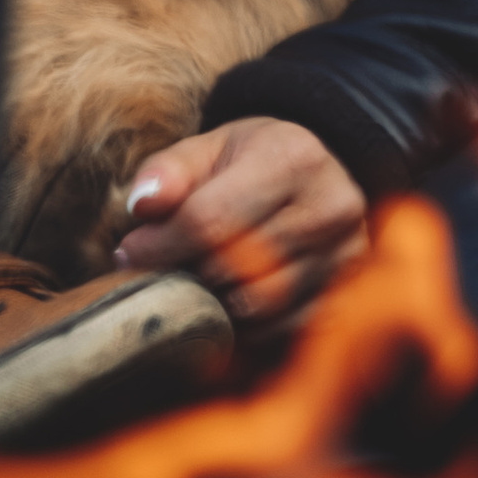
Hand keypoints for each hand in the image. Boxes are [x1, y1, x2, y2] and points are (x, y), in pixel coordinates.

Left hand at [112, 116, 368, 331]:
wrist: (327, 171)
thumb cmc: (257, 159)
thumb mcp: (212, 147)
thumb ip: (169, 170)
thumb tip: (140, 207)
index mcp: (291, 158)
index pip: (211, 219)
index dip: (160, 244)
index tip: (127, 252)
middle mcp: (329, 207)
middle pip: (236, 268)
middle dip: (186, 276)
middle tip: (159, 274)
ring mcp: (347, 256)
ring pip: (261, 306)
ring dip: (217, 305)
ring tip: (196, 287)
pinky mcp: (350, 294)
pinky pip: (286, 331)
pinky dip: (250, 327)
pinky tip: (232, 304)